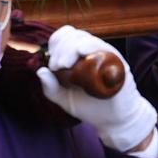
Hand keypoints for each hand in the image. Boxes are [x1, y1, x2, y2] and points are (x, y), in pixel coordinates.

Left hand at [35, 26, 157, 153]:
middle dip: (60, 48)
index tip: (51, 61)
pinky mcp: (117, 63)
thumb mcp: (65, 99)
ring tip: (64, 66)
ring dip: (70, 49)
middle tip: (56, 67)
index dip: (56, 43)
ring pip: (85, 39)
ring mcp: (105, 56)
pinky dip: (91, 46)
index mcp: (79, 56)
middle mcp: (92, 52)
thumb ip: (51, 87)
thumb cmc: (91, 107)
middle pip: (73, 35)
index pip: (65, 36)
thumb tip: (39, 71)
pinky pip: (104, 48)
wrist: (115, 121)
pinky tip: (82, 52)